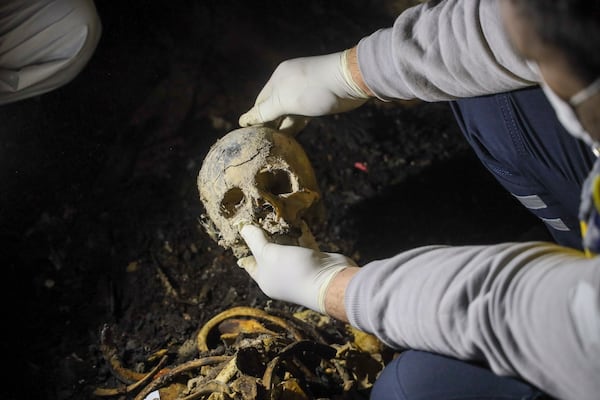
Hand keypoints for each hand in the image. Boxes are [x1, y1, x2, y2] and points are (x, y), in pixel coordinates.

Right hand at [238, 50, 369, 134]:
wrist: (350, 81)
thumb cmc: (314, 88)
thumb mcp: (285, 101)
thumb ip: (264, 112)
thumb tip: (242, 121)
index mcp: (278, 78)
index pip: (260, 101)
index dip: (255, 119)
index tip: (251, 138)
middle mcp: (289, 84)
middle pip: (273, 108)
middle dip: (269, 124)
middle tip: (263, 145)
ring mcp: (303, 93)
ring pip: (288, 113)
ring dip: (283, 128)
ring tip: (274, 146)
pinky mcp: (316, 101)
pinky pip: (300, 115)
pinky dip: (295, 126)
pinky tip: (290, 140)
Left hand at [238, 224, 356, 312]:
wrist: (330, 282)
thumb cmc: (293, 271)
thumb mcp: (268, 254)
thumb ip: (255, 240)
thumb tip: (241, 227)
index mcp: (265, 280)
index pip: (250, 263)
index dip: (245, 247)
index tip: (241, 231)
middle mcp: (280, 276)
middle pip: (269, 253)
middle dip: (265, 235)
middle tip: (259, 216)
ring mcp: (298, 269)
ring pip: (287, 247)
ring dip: (284, 232)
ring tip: (277, 214)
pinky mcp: (313, 260)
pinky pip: (303, 244)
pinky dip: (300, 233)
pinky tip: (297, 219)